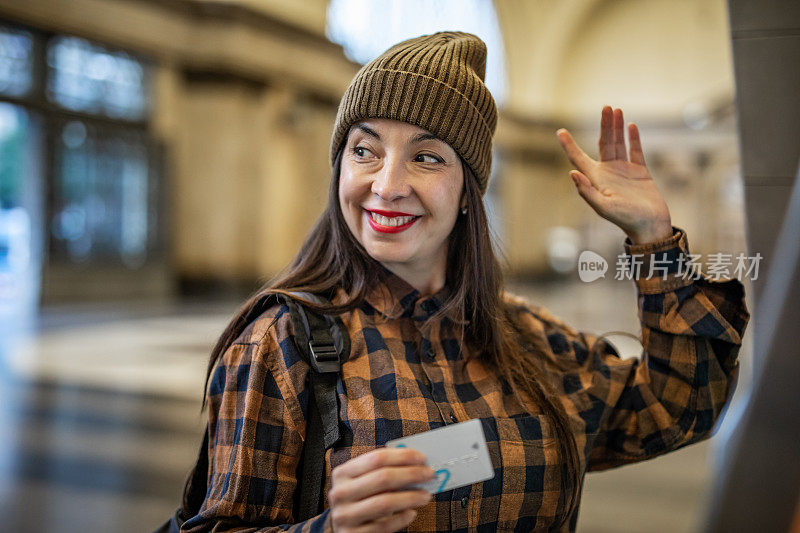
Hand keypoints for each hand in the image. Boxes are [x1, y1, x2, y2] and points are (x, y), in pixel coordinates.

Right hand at [327, 447, 434, 532]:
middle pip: (382, 478)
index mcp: (342, 473)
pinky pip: (384, 525)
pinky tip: (411, 513)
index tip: (422, 458)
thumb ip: (383, 472)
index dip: (402, 456)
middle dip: (411, 474)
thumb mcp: (363, 482)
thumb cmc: (359, 500)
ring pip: (385, 502)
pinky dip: (402, 518)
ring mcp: (345, 515)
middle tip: (429, 475)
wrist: (342, 529)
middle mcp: (340, 493)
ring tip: (425, 495)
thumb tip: (416, 464)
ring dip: (411, 497)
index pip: (376, 458)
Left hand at [556, 106, 672, 244]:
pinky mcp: (640, 172)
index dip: (569, 145)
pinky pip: (636, 151)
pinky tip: (630, 125)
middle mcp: (607, 172)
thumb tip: (572, 173)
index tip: (559, 131)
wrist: (650, 226)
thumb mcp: (603, 207)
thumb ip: (587, 191)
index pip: (578, 158)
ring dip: (616, 127)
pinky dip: (633, 138)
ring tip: (615, 109)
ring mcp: (624, 171)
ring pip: (618, 143)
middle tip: (606, 106)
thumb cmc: (625, 219)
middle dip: (604, 126)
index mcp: (596, 179)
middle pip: (603, 144)